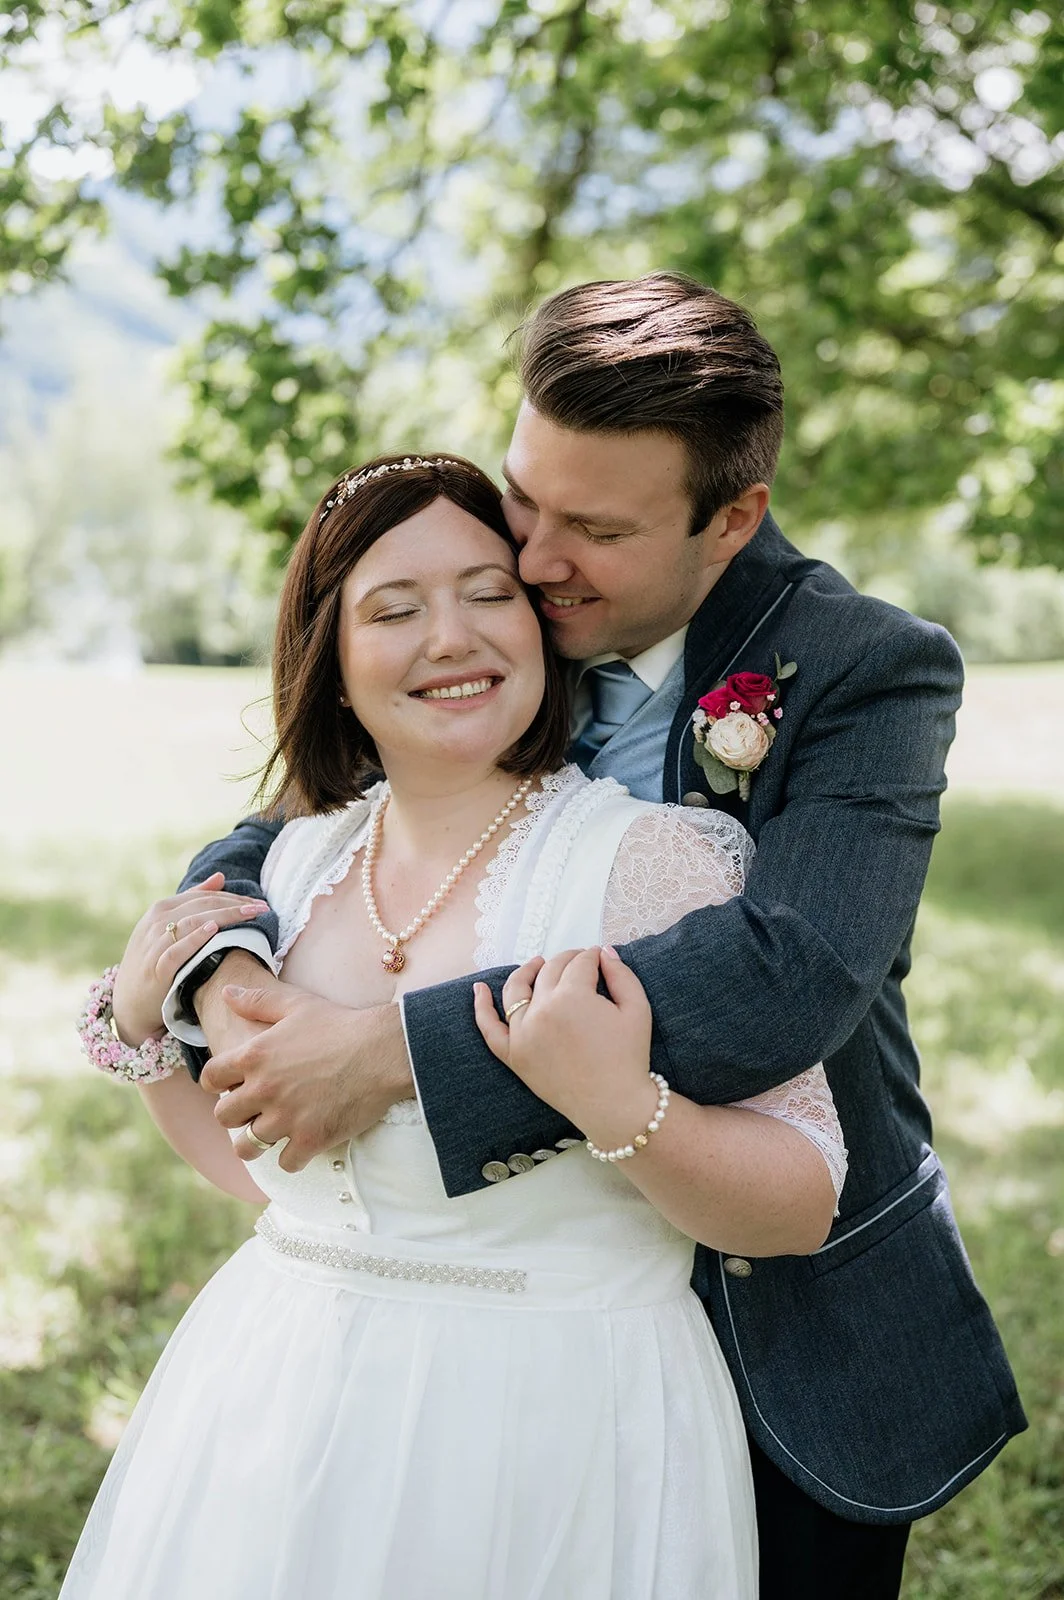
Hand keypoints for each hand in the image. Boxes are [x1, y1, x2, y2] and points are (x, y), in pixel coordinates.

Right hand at [111, 874, 269, 1044]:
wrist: (129, 1002)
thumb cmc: (156, 961)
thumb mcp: (168, 927)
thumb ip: (194, 902)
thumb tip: (220, 877)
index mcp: (160, 909)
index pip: (202, 896)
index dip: (232, 896)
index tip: (258, 902)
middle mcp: (155, 923)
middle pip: (201, 906)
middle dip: (235, 905)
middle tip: (262, 908)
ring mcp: (153, 945)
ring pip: (191, 923)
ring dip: (224, 917)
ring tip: (249, 915)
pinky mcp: (155, 969)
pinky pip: (175, 951)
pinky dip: (194, 939)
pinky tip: (214, 931)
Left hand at [201, 984, 413, 1170]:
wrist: (384, 1050)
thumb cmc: (342, 1024)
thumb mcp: (296, 1004)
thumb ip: (258, 1000)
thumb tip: (226, 991)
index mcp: (255, 1055)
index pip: (210, 1078)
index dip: (216, 1083)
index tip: (229, 1086)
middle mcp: (263, 1089)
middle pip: (224, 1117)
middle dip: (236, 1115)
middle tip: (254, 1111)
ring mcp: (286, 1118)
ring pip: (248, 1147)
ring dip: (257, 1143)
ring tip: (271, 1135)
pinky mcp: (311, 1139)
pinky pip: (285, 1164)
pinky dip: (292, 1158)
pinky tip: (302, 1145)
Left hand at [473, 946, 655, 1144]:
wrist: (613, 1105)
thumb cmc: (629, 1057)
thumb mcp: (637, 1009)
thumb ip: (621, 974)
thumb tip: (603, 951)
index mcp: (572, 997)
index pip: (580, 963)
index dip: (592, 956)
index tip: (599, 958)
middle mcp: (542, 1011)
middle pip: (550, 971)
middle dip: (568, 961)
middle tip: (581, 962)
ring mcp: (522, 1033)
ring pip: (517, 989)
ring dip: (527, 971)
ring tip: (537, 963)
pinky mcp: (513, 1055)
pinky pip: (490, 1028)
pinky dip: (481, 1008)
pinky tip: (479, 989)